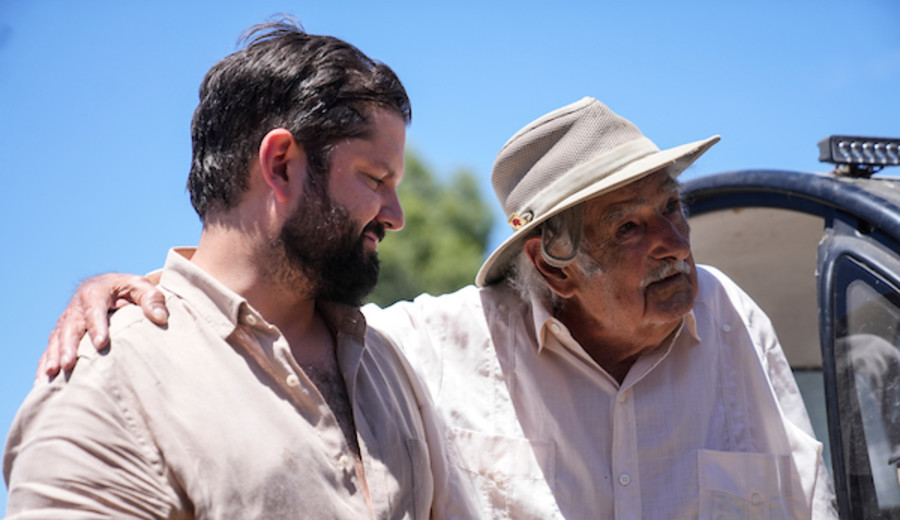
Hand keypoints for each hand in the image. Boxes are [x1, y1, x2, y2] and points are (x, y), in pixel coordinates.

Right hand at [40, 273, 167, 376]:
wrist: (107, 286)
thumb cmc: (128, 289)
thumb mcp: (142, 287)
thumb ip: (152, 299)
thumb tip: (161, 318)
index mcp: (95, 292)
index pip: (95, 310)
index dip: (97, 326)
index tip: (101, 344)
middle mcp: (76, 307)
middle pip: (70, 327)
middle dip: (68, 346)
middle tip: (69, 364)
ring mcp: (67, 320)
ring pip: (57, 338)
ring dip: (53, 356)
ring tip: (53, 374)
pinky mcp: (62, 332)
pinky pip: (50, 347)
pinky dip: (45, 362)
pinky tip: (42, 380)